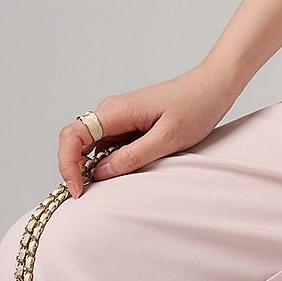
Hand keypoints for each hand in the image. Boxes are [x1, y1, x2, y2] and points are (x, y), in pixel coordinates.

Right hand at [57, 60, 241, 194]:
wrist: (213, 86)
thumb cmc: (196, 106)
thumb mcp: (168, 138)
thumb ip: (133, 156)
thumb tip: (100, 173)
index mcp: (116, 111)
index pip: (72, 136)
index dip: (67, 165)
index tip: (78, 190)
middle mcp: (111, 111)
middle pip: (75, 141)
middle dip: (73, 169)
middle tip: (85, 194)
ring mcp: (119, 117)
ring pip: (90, 145)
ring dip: (90, 167)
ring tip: (104, 188)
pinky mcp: (129, 123)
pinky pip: (108, 144)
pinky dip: (106, 161)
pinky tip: (120, 173)